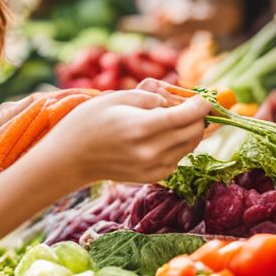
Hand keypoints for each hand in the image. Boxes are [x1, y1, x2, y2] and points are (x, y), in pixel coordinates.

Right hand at [33, 89, 209, 186]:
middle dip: (198, 117)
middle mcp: (151, 151)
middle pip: (193, 132)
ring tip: (175, 118)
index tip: (206, 97)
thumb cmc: (88, 122)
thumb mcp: (117, 98)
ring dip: (190, 130)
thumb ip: (150, 98)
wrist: (69, 159)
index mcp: (143, 128)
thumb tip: (172, 103)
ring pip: (189, 146)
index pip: (186, 116)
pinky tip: (164, 135)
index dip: (201, 105)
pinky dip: (179, 145)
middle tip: (193, 106)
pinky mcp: (151, 178)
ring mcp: (152, 168)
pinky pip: (177, 158)